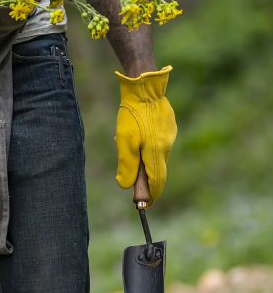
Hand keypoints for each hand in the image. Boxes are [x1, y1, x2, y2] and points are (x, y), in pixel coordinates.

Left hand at [114, 65, 176, 205]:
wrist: (144, 87)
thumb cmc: (132, 114)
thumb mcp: (124, 141)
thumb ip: (127, 165)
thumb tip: (126, 186)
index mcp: (157, 152)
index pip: (156, 182)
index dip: (151, 195)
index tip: (144, 205)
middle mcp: (166, 146)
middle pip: (156, 170)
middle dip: (145, 180)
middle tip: (134, 188)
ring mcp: (169, 136)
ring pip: (155, 156)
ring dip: (142, 159)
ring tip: (123, 143)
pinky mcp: (168, 126)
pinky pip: (157, 143)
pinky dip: (146, 146)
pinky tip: (134, 134)